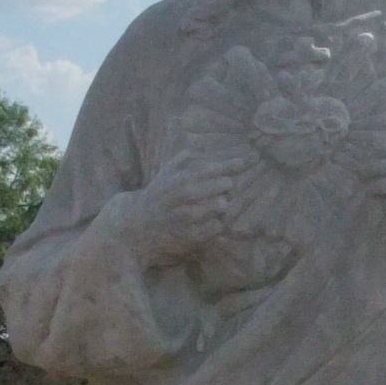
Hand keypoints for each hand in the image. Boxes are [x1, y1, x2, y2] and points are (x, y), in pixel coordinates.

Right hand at [132, 147, 246, 265]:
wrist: (138, 228)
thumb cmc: (157, 197)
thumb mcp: (165, 173)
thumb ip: (184, 159)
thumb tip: (204, 148)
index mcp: (179, 179)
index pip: (210, 168)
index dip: (231, 164)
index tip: (247, 161)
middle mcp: (183, 197)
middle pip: (220, 186)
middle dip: (225, 186)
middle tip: (225, 187)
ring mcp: (187, 217)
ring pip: (220, 206)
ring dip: (221, 205)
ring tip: (217, 204)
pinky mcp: (190, 236)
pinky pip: (215, 227)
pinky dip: (217, 224)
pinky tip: (211, 221)